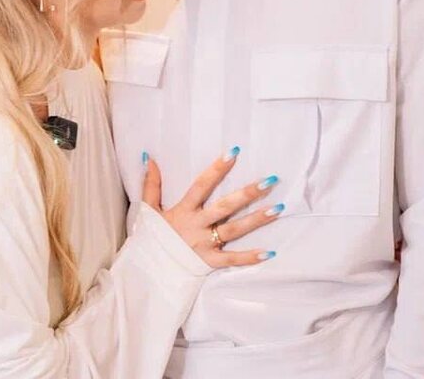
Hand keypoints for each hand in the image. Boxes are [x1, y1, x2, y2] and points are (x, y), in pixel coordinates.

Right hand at [141, 148, 281, 267]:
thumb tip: (150, 158)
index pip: (201, 185)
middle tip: (270, 180)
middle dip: (247, 193)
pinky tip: (269, 253)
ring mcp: (204, 245)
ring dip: (256, 220)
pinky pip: (231, 260)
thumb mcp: (148, 210)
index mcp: (183, 210)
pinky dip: (249, 258)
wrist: (146, 271)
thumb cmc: (150, 238)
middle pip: (225, 207)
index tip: (234, 152)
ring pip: (234, 230)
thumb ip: (151, 184)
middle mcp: (196, 226)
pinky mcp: (209, 262)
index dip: (217, 169)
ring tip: (278, 208)